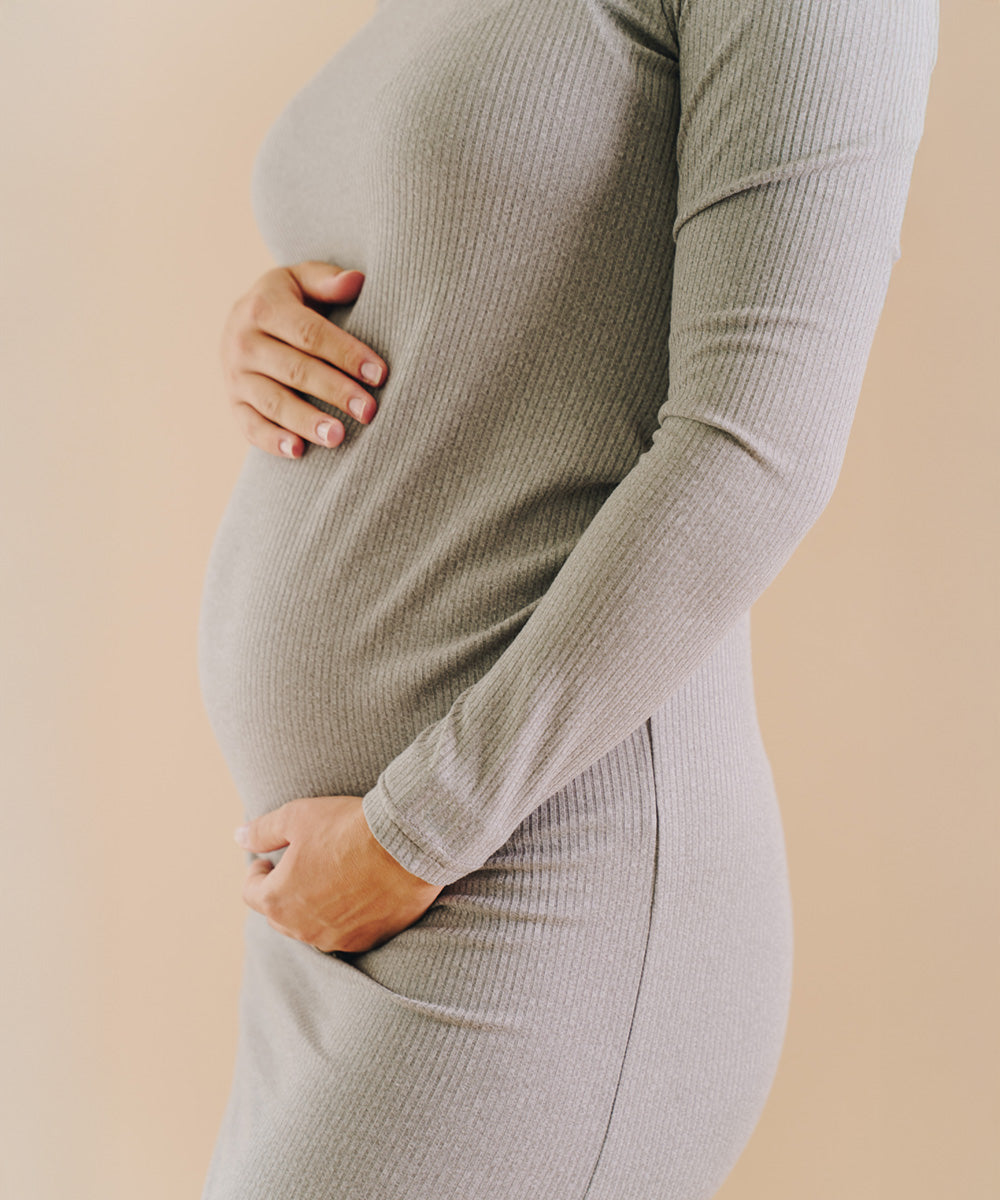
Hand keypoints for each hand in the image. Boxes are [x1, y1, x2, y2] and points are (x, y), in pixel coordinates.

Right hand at [219, 261, 388, 459]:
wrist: (245, 321)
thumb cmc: (290, 301)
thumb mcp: (303, 280)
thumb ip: (327, 280)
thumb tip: (357, 280)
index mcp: (263, 307)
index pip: (309, 333)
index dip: (346, 354)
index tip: (379, 374)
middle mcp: (243, 341)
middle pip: (295, 370)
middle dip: (334, 391)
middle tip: (369, 411)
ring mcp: (235, 376)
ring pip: (273, 402)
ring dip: (306, 421)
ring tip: (338, 437)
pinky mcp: (233, 403)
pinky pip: (250, 426)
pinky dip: (273, 441)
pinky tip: (299, 451)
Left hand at [234, 795, 444, 953]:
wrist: (407, 844)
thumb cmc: (347, 827)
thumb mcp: (296, 817)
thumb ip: (262, 830)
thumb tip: (238, 837)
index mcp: (278, 900)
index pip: (251, 892)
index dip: (257, 872)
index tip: (269, 859)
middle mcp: (302, 929)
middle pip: (280, 913)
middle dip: (283, 891)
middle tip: (300, 865)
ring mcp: (336, 939)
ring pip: (312, 926)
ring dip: (313, 906)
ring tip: (330, 877)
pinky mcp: (368, 940)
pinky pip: (345, 932)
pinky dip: (345, 916)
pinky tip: (358, 890)